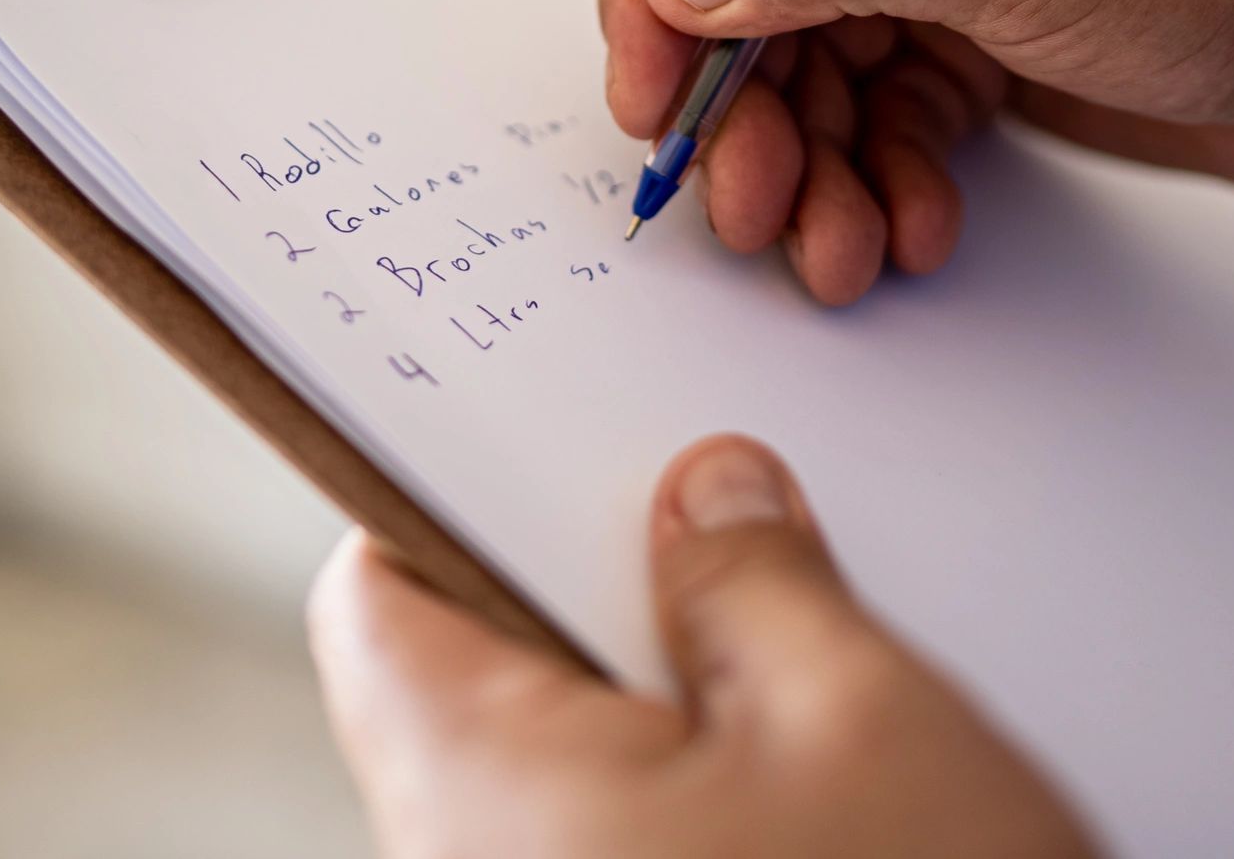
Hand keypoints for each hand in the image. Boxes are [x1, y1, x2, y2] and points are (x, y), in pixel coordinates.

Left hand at [309, 435, 1094, 858]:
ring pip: (554, 755)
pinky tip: (799, 750)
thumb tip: (711, 494)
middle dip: (595, 581)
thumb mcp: (857, 717)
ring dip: (660, 682)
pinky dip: (687, 769)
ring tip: (786, 637)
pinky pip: (610, 832)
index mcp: (474, 788)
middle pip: (469, 666)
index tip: (530, 416)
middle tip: (720, 523)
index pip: (376, 591)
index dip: (448, 481)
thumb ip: (759, 577)